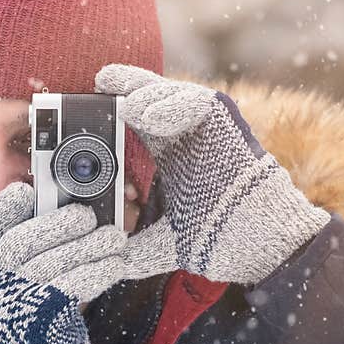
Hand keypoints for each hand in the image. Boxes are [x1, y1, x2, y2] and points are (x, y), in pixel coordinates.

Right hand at [0, 182, 126, 343]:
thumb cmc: (31, 323)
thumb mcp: (17, 288)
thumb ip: (31, 251)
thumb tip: (65, 208)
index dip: (2, 209)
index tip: (26, 191)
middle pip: (20, 242)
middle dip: (57, 223)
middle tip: (87, 214)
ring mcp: (14, 309)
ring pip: (52, 263)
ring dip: (89, 246)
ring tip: (115, 238)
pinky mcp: (42, 326)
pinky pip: (72, 287)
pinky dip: (97, 272)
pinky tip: (116, 264)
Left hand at [95, 64, 330, 285]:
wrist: (258, 245)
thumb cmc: (217, 241)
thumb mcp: (162, 243)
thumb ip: (132, 246)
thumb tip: (100, 260)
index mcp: (170, 155)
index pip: (135, 123)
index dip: (111, 111)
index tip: (85, 108)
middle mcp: (185, 136)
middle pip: (149, 98)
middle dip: (124, 87)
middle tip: (99, 83)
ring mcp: (206, 126)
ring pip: (170, 94)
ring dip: (145, 94)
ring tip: (125, 108)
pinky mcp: (225, 122)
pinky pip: (196, 102)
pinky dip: (171, 105)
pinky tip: (147, 118)